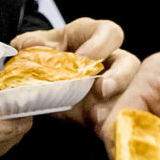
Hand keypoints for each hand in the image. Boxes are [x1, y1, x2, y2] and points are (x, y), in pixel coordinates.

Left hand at [10, 18, 138, 129]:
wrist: (40, 84)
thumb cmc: (45, 58)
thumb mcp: (36, 47)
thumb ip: (32, 44)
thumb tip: (29, 45)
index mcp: (93, 38)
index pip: (109, 33)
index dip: (100, 44)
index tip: (83, 57)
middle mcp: (110, 61)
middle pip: (130, 63)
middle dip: (119, 77)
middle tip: (102, 89)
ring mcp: (113, 87)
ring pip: (128, 93)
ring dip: (115, 104)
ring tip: (96, 115)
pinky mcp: (108, 109)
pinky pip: (117, 116)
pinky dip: (107, 122)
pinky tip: (96, 127)